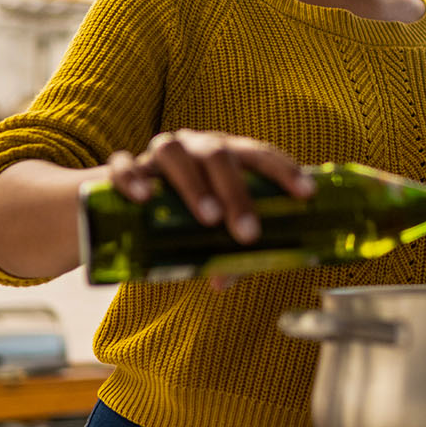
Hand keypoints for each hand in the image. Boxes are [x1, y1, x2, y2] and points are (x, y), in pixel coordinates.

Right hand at [105, 131, 313, 289]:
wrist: (119, 205)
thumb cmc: (179, 213)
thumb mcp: (206, 231)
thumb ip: (220, 253)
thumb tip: (224, 280)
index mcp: (225, 155)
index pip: (259, 154)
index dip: (285, 171)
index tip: (306, 194)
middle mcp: (194, 146)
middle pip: (219, 155)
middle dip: (238, 193)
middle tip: (248, 232)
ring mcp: (155, 153)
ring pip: (173, 152)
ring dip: (194, 185)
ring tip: (208, 219)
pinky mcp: (120, 166)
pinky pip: (123, 164)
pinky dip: (133, 178)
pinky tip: (143, 198)